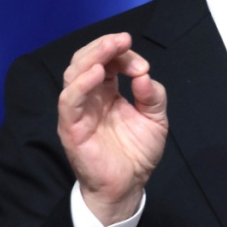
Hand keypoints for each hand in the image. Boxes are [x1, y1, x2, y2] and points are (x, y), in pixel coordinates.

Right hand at [57, 33, 167, 224]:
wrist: (128, 186)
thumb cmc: (137, 153)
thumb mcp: (156, 120)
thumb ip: (153, 96)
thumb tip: (144, 75)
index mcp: (107, 92)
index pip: (107, 62)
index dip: (123, 56)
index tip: (142, 65)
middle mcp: (90, 98)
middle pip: (86, 61)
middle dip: (104, 46)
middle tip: (123, 40)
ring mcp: (79, 111)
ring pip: (74, 74)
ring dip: (92, 57)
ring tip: (110, 48)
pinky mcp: (72, 127)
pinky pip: (69, 101)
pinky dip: (80, 85)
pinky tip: (95, 74)